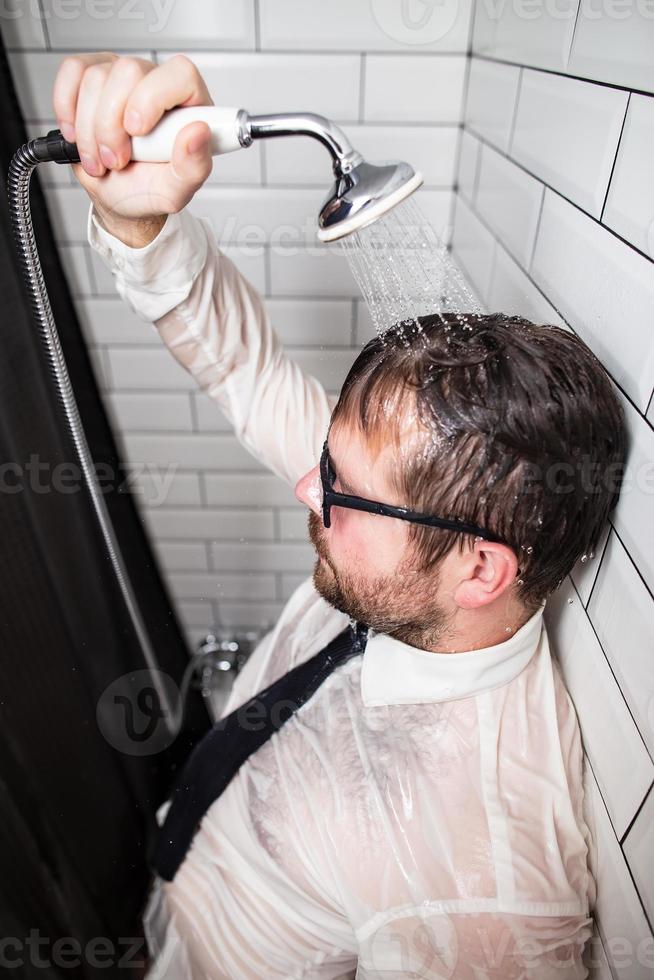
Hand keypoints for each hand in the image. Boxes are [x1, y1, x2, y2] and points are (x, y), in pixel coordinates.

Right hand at [52, 52, 213, 243]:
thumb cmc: (149, 189)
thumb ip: (194, 166)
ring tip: (100, 159)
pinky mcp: (92, 75)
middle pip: (128, 71)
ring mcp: (123, 75)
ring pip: (96, 78)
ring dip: (88, 129)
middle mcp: (157, 82)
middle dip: (111, 125)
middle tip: (116, 160)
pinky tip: (76, 134)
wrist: (118, 194)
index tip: (137, 131)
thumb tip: (199, 132)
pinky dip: (66, 108)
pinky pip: (72, 71)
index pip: (180, 74)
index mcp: (189, 105)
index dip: (152, 97)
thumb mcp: (175, 192)